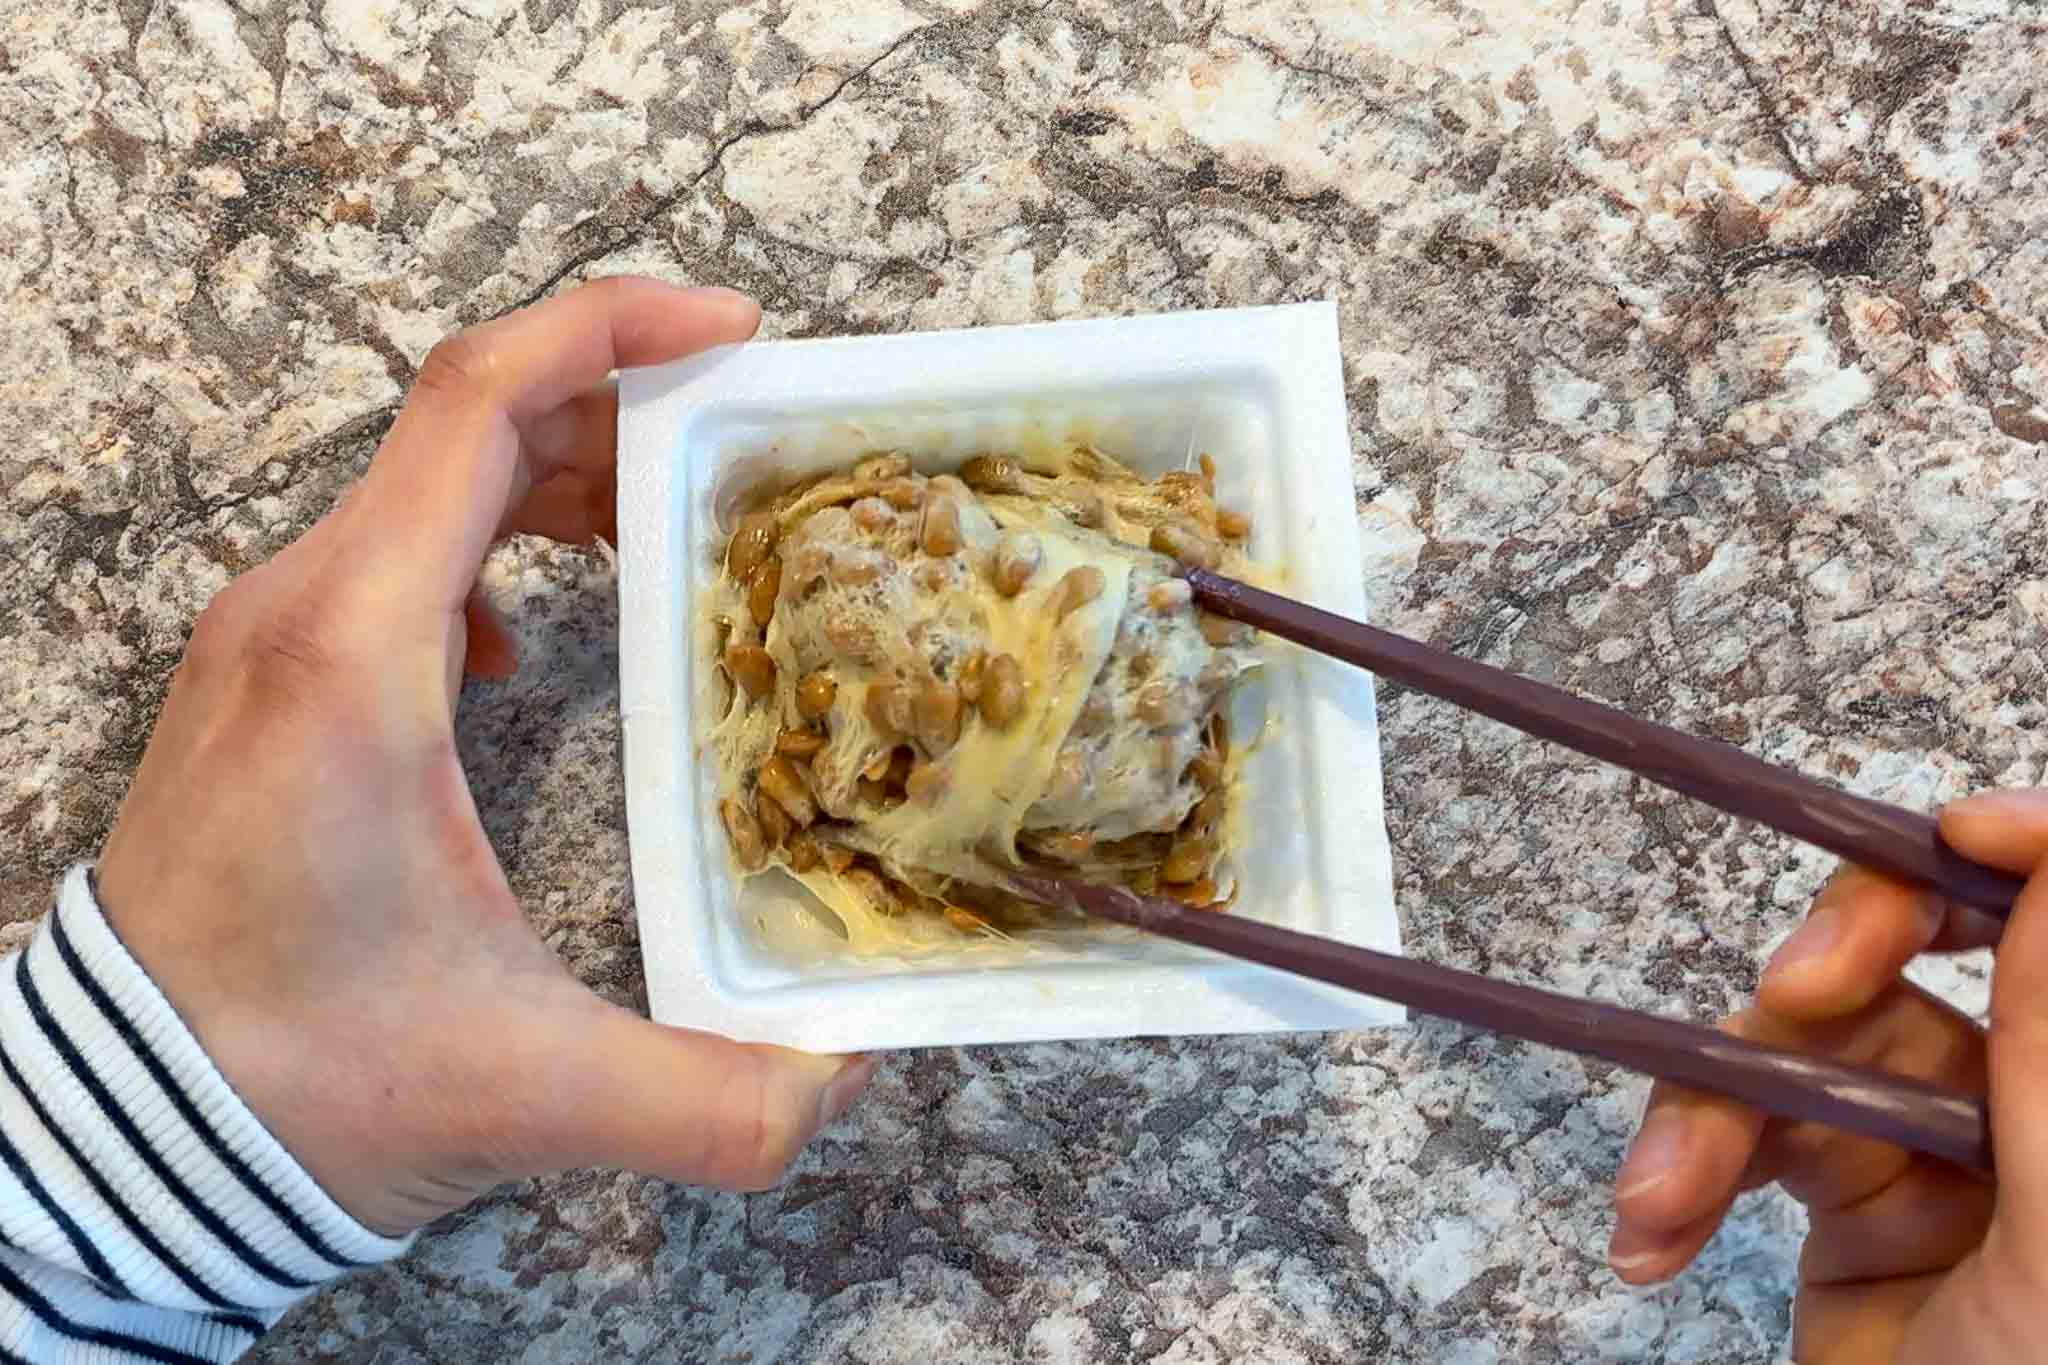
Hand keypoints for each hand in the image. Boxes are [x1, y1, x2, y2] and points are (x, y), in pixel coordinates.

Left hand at [96, 277, 875, 1236]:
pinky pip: (383, 552)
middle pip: (465, 420)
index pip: (477, 402)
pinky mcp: (263, 681)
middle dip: (616, 410)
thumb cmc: (291, 1082)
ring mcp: (267, 638)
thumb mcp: (521, 1088)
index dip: (612, 331)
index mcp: (357, 652)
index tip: (732, 336)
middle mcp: (298, 609)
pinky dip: (479, 543)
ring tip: (660, 528)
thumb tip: (847, 1079)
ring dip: (551, 473)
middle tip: (736, 452)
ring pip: (420, 481)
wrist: (113, 1132)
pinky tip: (523, 641)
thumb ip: (708, 1102)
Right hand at [1606, 790, 2047, 1361]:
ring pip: (1805, 1047)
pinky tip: (1650, 1231)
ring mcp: (1944, 1160)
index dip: (2020, 851)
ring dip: (1711, 1107)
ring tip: (1661, 1195)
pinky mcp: (1845, 1213)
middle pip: (1933, 948)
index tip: (1949, 834)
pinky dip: (1678, 1173)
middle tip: (1796, 985)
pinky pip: (1741, 1138)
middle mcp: (2044, 1110)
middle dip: (1844, 957)